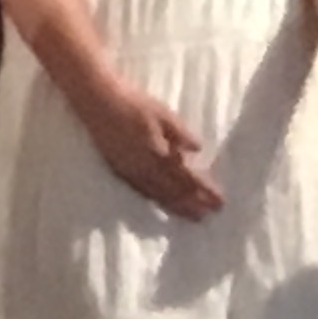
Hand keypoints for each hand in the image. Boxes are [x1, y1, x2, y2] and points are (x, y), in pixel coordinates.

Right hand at [83, 79, 223, 218]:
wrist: (98, 102)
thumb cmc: (134, 104)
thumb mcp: (163, 113)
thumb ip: (180, 133)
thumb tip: (198, 149)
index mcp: (159, 153)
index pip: (186, 177)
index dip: (203, 191)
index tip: (219, 201)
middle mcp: (145, 168)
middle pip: (174, 191)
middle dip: (194, 203)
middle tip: (210, 215)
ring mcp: (131, 171)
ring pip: (158, 194)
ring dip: (177, 207)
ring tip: (193, 216)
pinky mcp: (119, 170)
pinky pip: (141, 191)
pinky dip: (155, 200)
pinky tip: (162, 204)